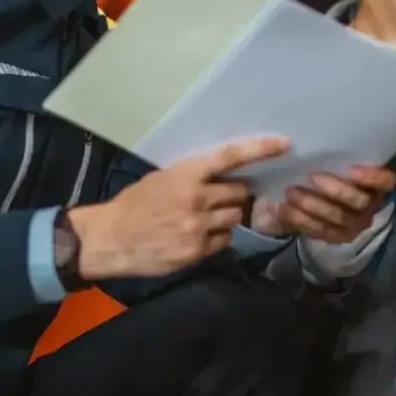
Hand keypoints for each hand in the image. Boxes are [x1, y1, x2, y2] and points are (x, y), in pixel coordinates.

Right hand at [68, 136, 289, 280]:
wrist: (111, 239)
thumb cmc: (134, 204)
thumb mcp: (161, 179)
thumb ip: (192, 178)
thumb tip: (220, 178)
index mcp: (186, 175)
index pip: (230, 158)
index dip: (259, 149)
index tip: (284, 144)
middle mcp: (198, 199)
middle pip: (240, 193)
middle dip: (236, 194)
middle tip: (222, 196)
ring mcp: (200, 227)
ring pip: (235, 218)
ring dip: (227, 216)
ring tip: (206, 218)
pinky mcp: (198, 251)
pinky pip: (224, 241)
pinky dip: (217, 237)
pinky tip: (198, 236)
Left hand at [251, 164, 395, 244]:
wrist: (296, 194)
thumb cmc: (314, 168)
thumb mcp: (319, 156)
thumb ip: (318, 150)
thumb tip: (290, 141)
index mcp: (373, 180)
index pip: (386, 181)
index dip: (372, 177)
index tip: (350, 169)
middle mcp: (370, 204)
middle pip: (361, 201)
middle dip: (336, 189)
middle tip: (310, 177)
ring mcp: (354, 223)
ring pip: (339, 218)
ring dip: (314, 204)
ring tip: (291, 192)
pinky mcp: (336, 236)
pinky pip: (322, 231)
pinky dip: (303, 220)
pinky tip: (287, 210)